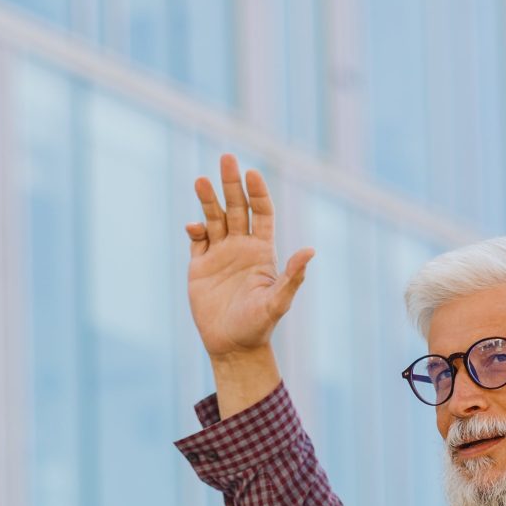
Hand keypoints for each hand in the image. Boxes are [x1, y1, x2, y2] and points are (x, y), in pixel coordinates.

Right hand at [184, 152, 313, 360]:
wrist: (232, 347)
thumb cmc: (258, 326)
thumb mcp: (277, 302)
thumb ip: (292, 277)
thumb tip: (311, 251)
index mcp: (262, 251)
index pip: (261, 213)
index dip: (257, 192)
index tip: (251, 174)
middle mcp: (241, 247)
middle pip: (237, 207)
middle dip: (231, 184)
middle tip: (226, 158)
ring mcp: (220, 255)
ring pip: (215, 218)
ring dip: (209, 200)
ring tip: (201, 180)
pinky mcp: (200, 267)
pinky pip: (197, 240)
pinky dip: (195, 230)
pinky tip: (194, 226)